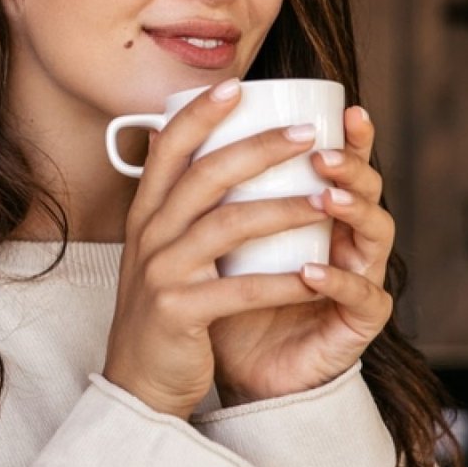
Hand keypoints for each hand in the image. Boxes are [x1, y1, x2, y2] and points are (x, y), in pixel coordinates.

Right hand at [103, 78, 330, 417]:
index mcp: (145, 214)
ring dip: (285, 209)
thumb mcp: (160, 249)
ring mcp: (161, 272)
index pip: (168, 148)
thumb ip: (178, 205)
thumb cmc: (165, 309)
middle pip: (205, 175)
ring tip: (329, 199)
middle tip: (307, 133)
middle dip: (260, 148)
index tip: (238, 86)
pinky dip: (283, 282)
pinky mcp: (180, 311)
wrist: (138, 381)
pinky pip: (240, 289)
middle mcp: (149, 235)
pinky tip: (317, 276)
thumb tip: (200, 145)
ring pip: (228, 225)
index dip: (201, 113)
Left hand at [207, 105, 394, 405]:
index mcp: (319, 215)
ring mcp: (358, 280)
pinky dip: (336, 281)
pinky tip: (311, 271)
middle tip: (323, 151)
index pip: (342, 166)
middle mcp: (346, 240)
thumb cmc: (226, 301)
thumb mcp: (210, 241)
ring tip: (325, 198)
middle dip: (353, 166)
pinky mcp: (357, 324)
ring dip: (353, 213)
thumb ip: (201, 191)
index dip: (351, 137)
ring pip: (376, 235)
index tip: (341, 106)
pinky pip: (358, 296)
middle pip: (368, 191)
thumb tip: (159, 129)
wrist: (237, 373)